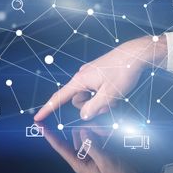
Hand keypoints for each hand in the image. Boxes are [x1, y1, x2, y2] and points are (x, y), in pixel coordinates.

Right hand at [34, 36, 167, 121]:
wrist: (135, 54)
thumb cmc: (123, 71)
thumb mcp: (109, 95)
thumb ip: (93, 108)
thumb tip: (83, 115)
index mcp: (81, 80)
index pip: (59, 97)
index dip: (48, 109)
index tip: (37, 117)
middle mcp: (82, 76)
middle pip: (78, 100)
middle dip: (91, 106)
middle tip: (109, 103)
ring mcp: (91, 74)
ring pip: (89, 96)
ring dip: (100, 101)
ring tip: (115, 96)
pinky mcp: (99, 74)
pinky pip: (96, 90)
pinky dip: (104, 95)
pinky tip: (116, 91)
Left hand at [38, 122, 163, 172]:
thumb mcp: (106, 163)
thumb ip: (93, 146)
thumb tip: (82, 131)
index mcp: (79, 163)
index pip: (60, 147)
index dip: (50, 135)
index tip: (39, 125)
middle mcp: (84, 157)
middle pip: (75, 135)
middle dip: (87, 130)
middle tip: (104, 133)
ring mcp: (93, 152)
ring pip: (88, 133)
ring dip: (98, 131)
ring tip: (111, 136)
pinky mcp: (103, 149)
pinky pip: (99, 136)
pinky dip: (104, 133)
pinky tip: (114, 136)